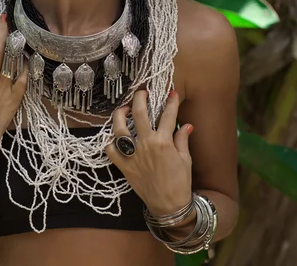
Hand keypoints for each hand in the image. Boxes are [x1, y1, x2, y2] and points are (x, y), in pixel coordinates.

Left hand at [105, 90, 192, 215]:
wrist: (169, 205)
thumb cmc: (179, 182)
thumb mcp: (185, 159)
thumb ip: (182, 140)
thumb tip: (186, 125)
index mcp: (163, 142)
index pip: (167, 115)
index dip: (170, 102)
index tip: (171, 93)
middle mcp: (146, 145)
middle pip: (140, 114)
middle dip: (140, 98)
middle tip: (142, 92)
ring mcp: (133, 155)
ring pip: (119, 129)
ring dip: (119, 115)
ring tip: (123, 109)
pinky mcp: (124, 166)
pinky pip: (111, 151)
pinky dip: (110, 143)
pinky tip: (114, 137)